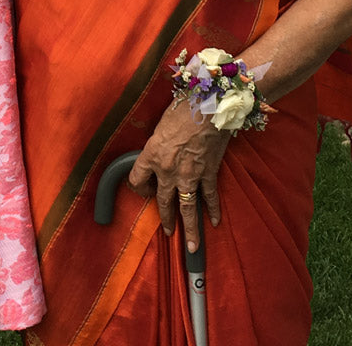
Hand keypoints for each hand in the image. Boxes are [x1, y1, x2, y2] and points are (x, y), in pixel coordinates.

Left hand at [128, 100, 228, 251]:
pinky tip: (215, 221)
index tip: (143, 189)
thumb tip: (159, 146)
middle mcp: (168, 170)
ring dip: (190, 228)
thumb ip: (157, 140)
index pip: (136, 179)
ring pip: (187, 208)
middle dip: (166, 218)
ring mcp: (189, 174)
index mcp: (151, 155)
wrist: (210, 106)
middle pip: (163, 200)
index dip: (138, 187)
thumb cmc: (183, 108)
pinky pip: (210, 196)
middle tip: (168, 231)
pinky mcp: (208, 173)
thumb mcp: (161, 123)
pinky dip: (213, 210)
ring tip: (191, 245)